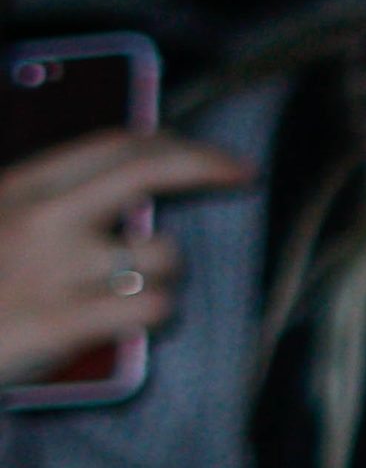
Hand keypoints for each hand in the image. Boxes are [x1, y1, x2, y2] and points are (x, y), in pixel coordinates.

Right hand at [0, 127, 244, 388]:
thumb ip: (45, 201)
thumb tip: (125, 187)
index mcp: (21, 188)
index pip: (115, 145)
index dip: (178, 144)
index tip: (218, 156)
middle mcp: (43, 219)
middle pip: (147, 173)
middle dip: (206, 166)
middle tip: (241, 175)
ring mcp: (54, 270)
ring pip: (164, 254)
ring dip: (165, 272)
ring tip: (130, 288)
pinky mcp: (62, 324)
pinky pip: (153, 309)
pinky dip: (154, 315)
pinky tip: (129, 322)